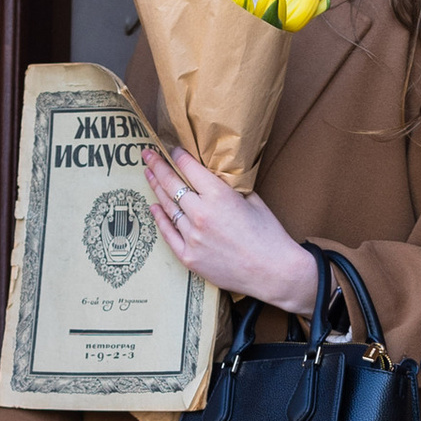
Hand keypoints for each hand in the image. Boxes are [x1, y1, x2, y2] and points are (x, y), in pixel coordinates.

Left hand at [144, 145, 320, 315]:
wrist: (273, 272)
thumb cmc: (269, 235)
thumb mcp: (253, 200)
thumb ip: (230, 188)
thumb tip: (215, 179)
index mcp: (219, 195)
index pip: (189, 167)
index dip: (178, 155)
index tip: (173, 149)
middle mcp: (200, 213)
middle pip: (171, 183)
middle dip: (158, 165)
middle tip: (147, 154)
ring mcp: (192, 236)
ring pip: (167, 207)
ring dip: (156, 188)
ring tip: (149, 175)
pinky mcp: (189, 257)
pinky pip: (167, 233)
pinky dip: (159, 218)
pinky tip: (153, 207)